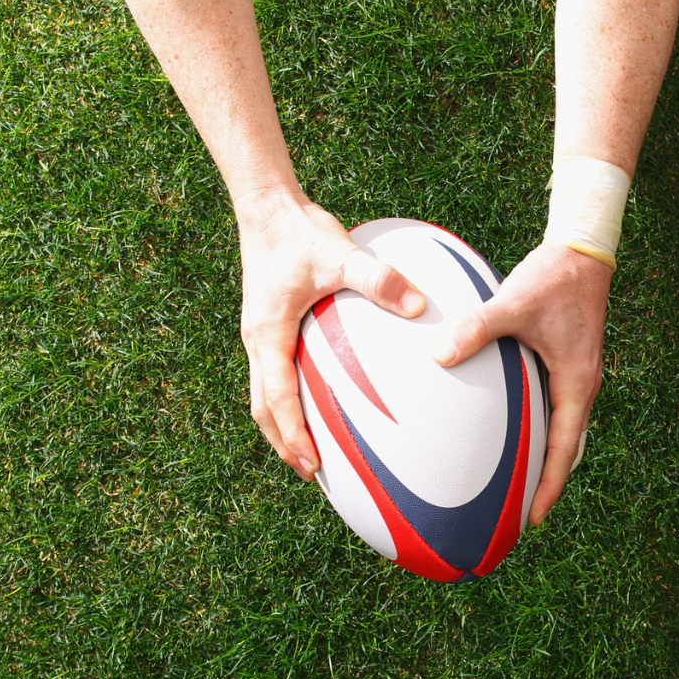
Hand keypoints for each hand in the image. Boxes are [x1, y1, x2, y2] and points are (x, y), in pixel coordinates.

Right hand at [238, 191, 425, 481]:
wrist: (267, 206)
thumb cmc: (300, 231)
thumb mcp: (342, 253)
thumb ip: (381, 279)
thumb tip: (420, 307)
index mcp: (268, 334)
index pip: (276, 399)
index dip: (292, 435)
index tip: (312, 464)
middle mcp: (257, 341)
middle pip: (262, 408)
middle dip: (284, 443)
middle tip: (311, 472)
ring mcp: (260, 334)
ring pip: (264, 394)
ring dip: (283, 425)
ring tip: (311, 449)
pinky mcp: (269, 325)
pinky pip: (275, 374)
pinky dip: (289, 399)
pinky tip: (319, 399)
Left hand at [431, 241, 611, 525]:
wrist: (581, 251)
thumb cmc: (554, 277)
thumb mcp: (513, 303)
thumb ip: (476, 328)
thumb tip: (437, 355)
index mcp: (576, 383)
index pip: (564, 450)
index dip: (549, 487)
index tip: (533, 519)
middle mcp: (579, 385)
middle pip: (563, 448)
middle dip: (544, 482)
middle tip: (518, 513)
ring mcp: (573, 375)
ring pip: (558, 429)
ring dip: (540, 457)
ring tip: (512, 482)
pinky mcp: (563, 362)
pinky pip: (550, 406)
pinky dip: (534, 426)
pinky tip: (506, 427)